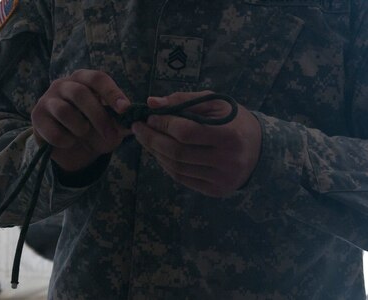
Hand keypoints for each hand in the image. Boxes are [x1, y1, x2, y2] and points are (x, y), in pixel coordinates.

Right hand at [31, 70, 130, 171]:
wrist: (72, 149)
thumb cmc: (94, 131)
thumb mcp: (112, 127)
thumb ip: (122, 123)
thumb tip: (136, 120)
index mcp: (84, 79)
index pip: (98, 78)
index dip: (112, 93)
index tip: (125, 109)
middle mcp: (63, 84)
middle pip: (81, 94)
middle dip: (99, 117)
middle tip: (110, 135)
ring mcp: (47, 99)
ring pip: (65, 112)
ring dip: (80, 129)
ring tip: (83, 134)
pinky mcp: (37, 117)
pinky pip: (54, 132)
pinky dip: (67, 141)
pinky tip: (69, 141)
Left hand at [132, 91, 261, 196]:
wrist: (260, 149)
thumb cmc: (235, 121)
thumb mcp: (215, 103)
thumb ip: (184, 100)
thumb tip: (152, 102)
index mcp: (229, 135)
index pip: (185, 131)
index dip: (163, 124)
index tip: (150, 117)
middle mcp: (227, 160)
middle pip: (177, 152)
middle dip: (152, 139)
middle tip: (138, 128)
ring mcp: (221, 179)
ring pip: (177, 168)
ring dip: (156, 153)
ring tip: (147, 139)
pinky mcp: (216, 191)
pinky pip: (183, 179)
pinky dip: (166, 165)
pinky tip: (160, 153)